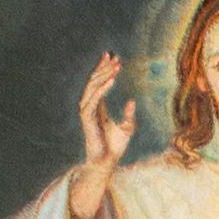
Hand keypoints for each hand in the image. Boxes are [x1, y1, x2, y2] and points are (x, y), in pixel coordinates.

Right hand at [70, 48, 136, 218]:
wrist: (106, 163)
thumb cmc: (114, 147)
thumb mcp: (127, 128)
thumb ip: (128, 115)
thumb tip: (131, 101)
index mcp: (97, 107)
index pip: (97, 83)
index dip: (103, 68)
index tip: (111, 55)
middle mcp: (89, 107)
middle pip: (93, 81)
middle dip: (103, 68)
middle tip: (115, 57)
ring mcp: (86, 113)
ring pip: (92, 88)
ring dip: (104, 76)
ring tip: (116, 66)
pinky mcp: (87, 119)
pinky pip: (93, 100)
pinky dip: (102, 89)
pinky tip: (111, 80)